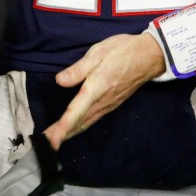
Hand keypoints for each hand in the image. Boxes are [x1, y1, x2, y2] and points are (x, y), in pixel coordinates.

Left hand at [42, 33, 164, 150]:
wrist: (149, 56)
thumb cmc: (122, 51)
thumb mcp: (98, 52)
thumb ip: (78, 69)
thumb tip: (59, 81)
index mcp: (96, 88)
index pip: (75, 112)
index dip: (62, 128)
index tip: (50, 141)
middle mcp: (102, 101)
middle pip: (79, 123)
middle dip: (62, 135)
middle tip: (46, 144)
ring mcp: (109, 105)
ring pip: (86, 123)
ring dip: (70, 132)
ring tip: (55, 139)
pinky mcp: (112, 104)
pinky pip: (93, 119)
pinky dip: (81, 126)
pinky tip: (75, 126)